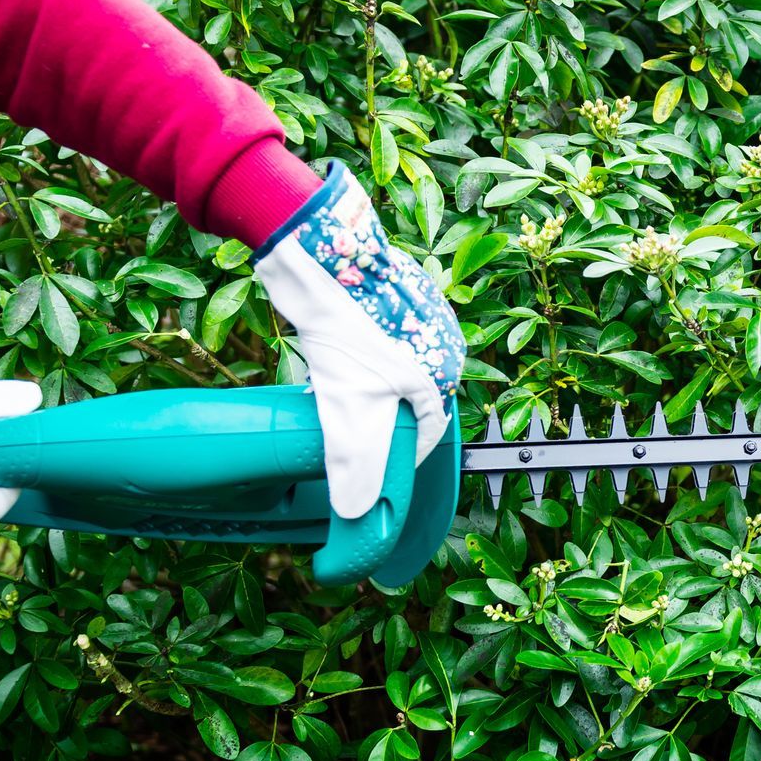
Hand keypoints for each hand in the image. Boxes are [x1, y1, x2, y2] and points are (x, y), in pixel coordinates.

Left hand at [254, 164, 464, 521]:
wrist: (316, 248)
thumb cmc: (340, 322)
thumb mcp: (344, 403)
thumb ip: (356, 462)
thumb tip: (359, 513)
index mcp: (443, 370)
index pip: (426, 432)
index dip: (395, 455)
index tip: (367, 466)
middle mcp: (443, 342)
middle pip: (407, 401)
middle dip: (375, 417)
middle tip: (339, 416)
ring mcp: (423, 315)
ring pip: (392, 371)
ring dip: (363, 385)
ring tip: (332, 381)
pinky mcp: (398, 295)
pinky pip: (382, 340)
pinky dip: (358, 353)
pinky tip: (331, 351)